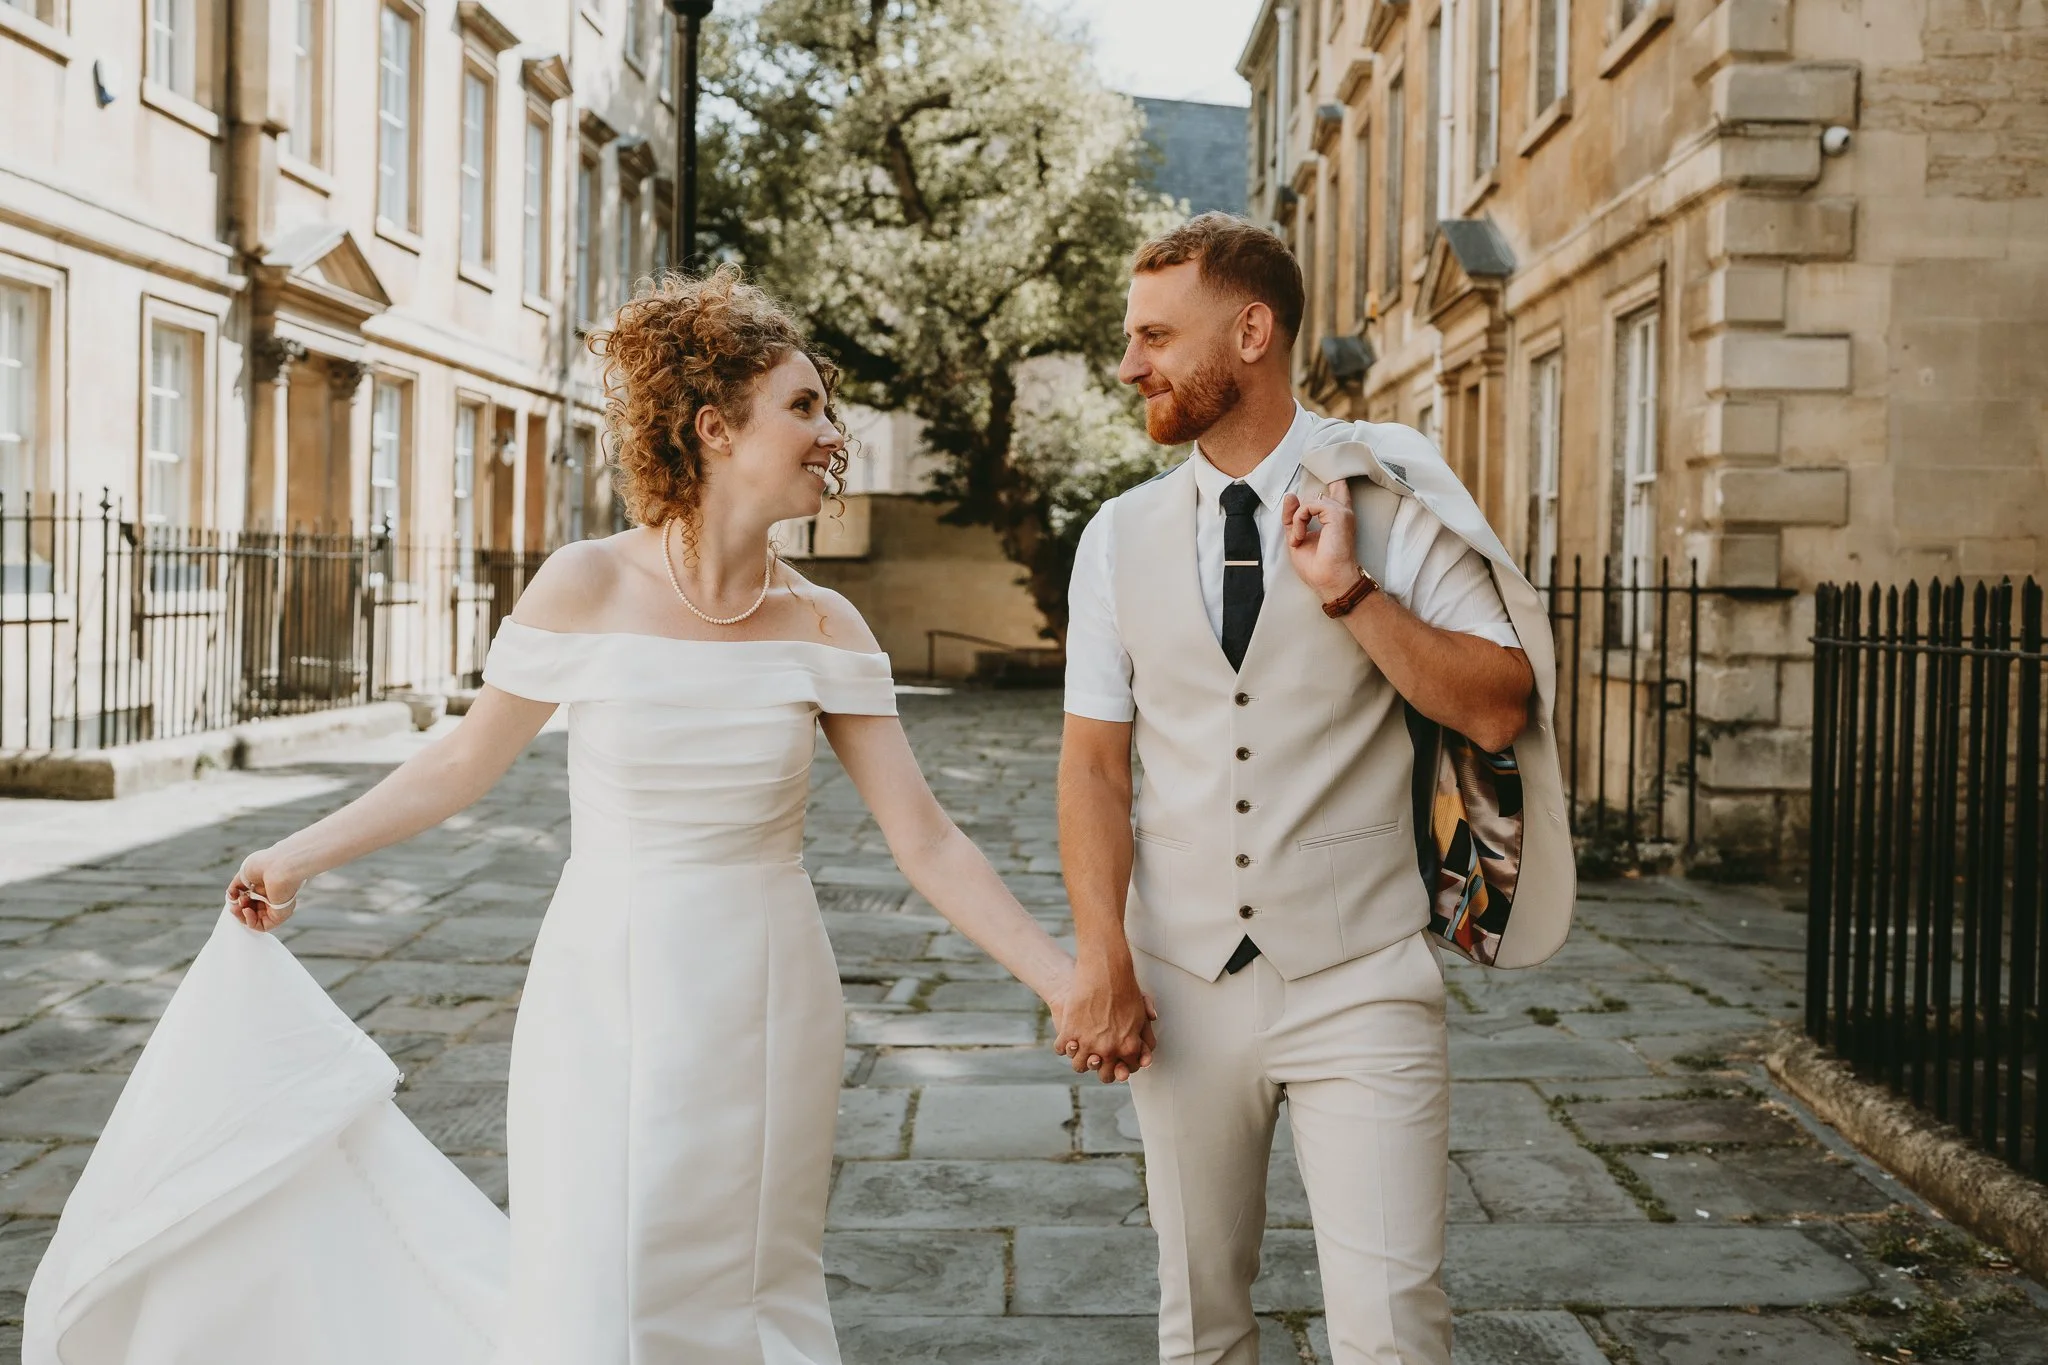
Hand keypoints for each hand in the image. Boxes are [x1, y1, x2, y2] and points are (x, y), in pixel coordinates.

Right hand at [227, 848, 302, 932]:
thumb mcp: (245, 873)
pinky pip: (262, 926)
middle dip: (239, 907)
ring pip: (255, 919)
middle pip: (251, 910)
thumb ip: (236, 886)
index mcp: (266, 886)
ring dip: (242, 915)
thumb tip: (230, 897)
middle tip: (237, 901)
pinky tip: (246, 910)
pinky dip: (250, 921)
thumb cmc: (266, 865)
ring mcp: (276, 907)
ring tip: (240, 905)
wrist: (280, 866)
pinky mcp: (279, 915)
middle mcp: (272, 897)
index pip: (250, 900)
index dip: (238, 899)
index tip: (234, 894)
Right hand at [1052, 954, 1157, 1083]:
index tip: (1118, 1061)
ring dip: (1079, 1059)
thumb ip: (1144, 1034)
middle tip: (1098, 1061)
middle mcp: (1108, 1049)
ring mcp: (1088, 1042)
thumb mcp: (1141, 1012)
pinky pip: (1061, 1049)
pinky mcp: (1070, 1032)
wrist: (1105, 971)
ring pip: (1079, 1065)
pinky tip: (1067, 1038)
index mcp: (1129, 1047)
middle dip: (1102, 1070)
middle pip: (1104, 1075)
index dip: (1123, 1066)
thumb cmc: (1125, 989)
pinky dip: (1063, 1045)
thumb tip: (1146, 1050)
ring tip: (1080, 1050)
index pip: (1127, 1070)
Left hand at [1281, 479, 1361, 601]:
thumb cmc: (1317, 567)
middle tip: (1301, 529)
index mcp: (1336, 518)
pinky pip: (1308, 506)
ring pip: (1311, 500)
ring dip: (1297, 520)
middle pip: (1332, 484)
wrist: (1329, 581)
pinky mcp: (1337, 514)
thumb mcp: (1297, 538)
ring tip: (1299, 540)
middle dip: (1312, 498)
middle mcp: (1342, 512)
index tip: (1324, 469)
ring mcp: (1342, 512)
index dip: (1332, 479)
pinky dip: (1299, 521)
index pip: (1337, 489)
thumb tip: (1291, 495)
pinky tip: (1301, 537)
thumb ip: (1293, 518)